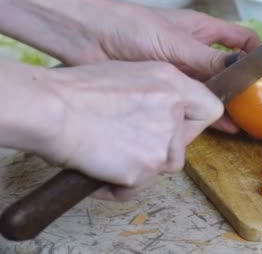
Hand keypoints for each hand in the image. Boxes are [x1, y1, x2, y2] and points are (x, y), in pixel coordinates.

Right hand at [43, 61, 222, 200]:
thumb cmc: (77, 91)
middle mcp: (173, 110)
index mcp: (171, 82)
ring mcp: (161, 141)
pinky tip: (99, 168)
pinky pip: (138, 186)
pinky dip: (119, 185)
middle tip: (129, 141)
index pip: (210, 108)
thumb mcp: (129, 75)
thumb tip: (169, 111)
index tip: (180, 127)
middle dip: (160, 148)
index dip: (195, 122)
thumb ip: (158, 93)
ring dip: (141, 167)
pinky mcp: (145, 168)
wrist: (51, 110)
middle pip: (184, 143)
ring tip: (109, 153)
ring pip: (163, 167)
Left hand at [89, 0, 261, 132]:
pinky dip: (211, 114)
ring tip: (248, 123)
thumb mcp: (175, 42)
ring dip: (231, 104)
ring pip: (215, 88)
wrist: (88, 37)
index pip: (244, 42)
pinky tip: (225, 129)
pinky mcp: (167, 86)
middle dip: (248, 87)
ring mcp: (182, 69)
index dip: (260, 58)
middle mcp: (196, 50)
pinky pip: (195, 101)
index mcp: (203, 30)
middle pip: (232, 69)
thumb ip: (207, 59)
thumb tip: (239, 70)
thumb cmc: (132, 28)